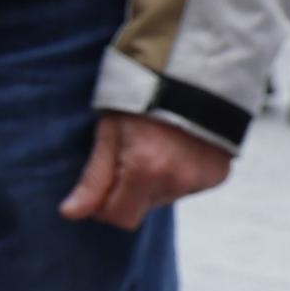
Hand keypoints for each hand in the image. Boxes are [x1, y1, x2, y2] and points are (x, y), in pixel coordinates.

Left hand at [59, 112, 233, 229]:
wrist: (190, 73)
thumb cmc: (141, 98)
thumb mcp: (109, 132)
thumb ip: (94, 178)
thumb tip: (71, 214)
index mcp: (146, 171)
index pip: (120, 217)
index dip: (104, 206)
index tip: (101, 184)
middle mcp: (177, 181)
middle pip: (142, 208)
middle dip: (129, 190)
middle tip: (129, 154)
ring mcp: (201, 179)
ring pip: (164, 198)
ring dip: (154, 181)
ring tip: (156, 145)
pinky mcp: (218, 174)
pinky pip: (188, 187)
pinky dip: (178, 174)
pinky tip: (176, 148)